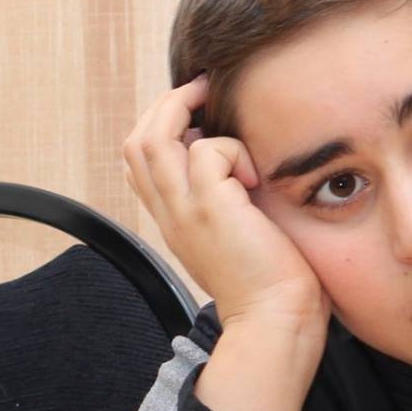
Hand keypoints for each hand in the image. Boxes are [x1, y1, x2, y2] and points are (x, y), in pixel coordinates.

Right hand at [123, 76, 327, 333]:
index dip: (159, 126)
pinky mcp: (210, 207)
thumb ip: (224, 199)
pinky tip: (253, 174)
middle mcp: (168, 213)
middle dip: (166, 105)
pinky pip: (204, 149)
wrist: (275, 320)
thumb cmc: (271, 281)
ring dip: (184, 109)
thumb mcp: (235, 234)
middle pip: (136, 141)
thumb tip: (236, 159)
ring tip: (215, 102)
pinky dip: (231, 147)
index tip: (197, 114)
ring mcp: (183, 210)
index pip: (139, 162)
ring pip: (154, 137)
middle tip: (202, 90)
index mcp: (172, 219)